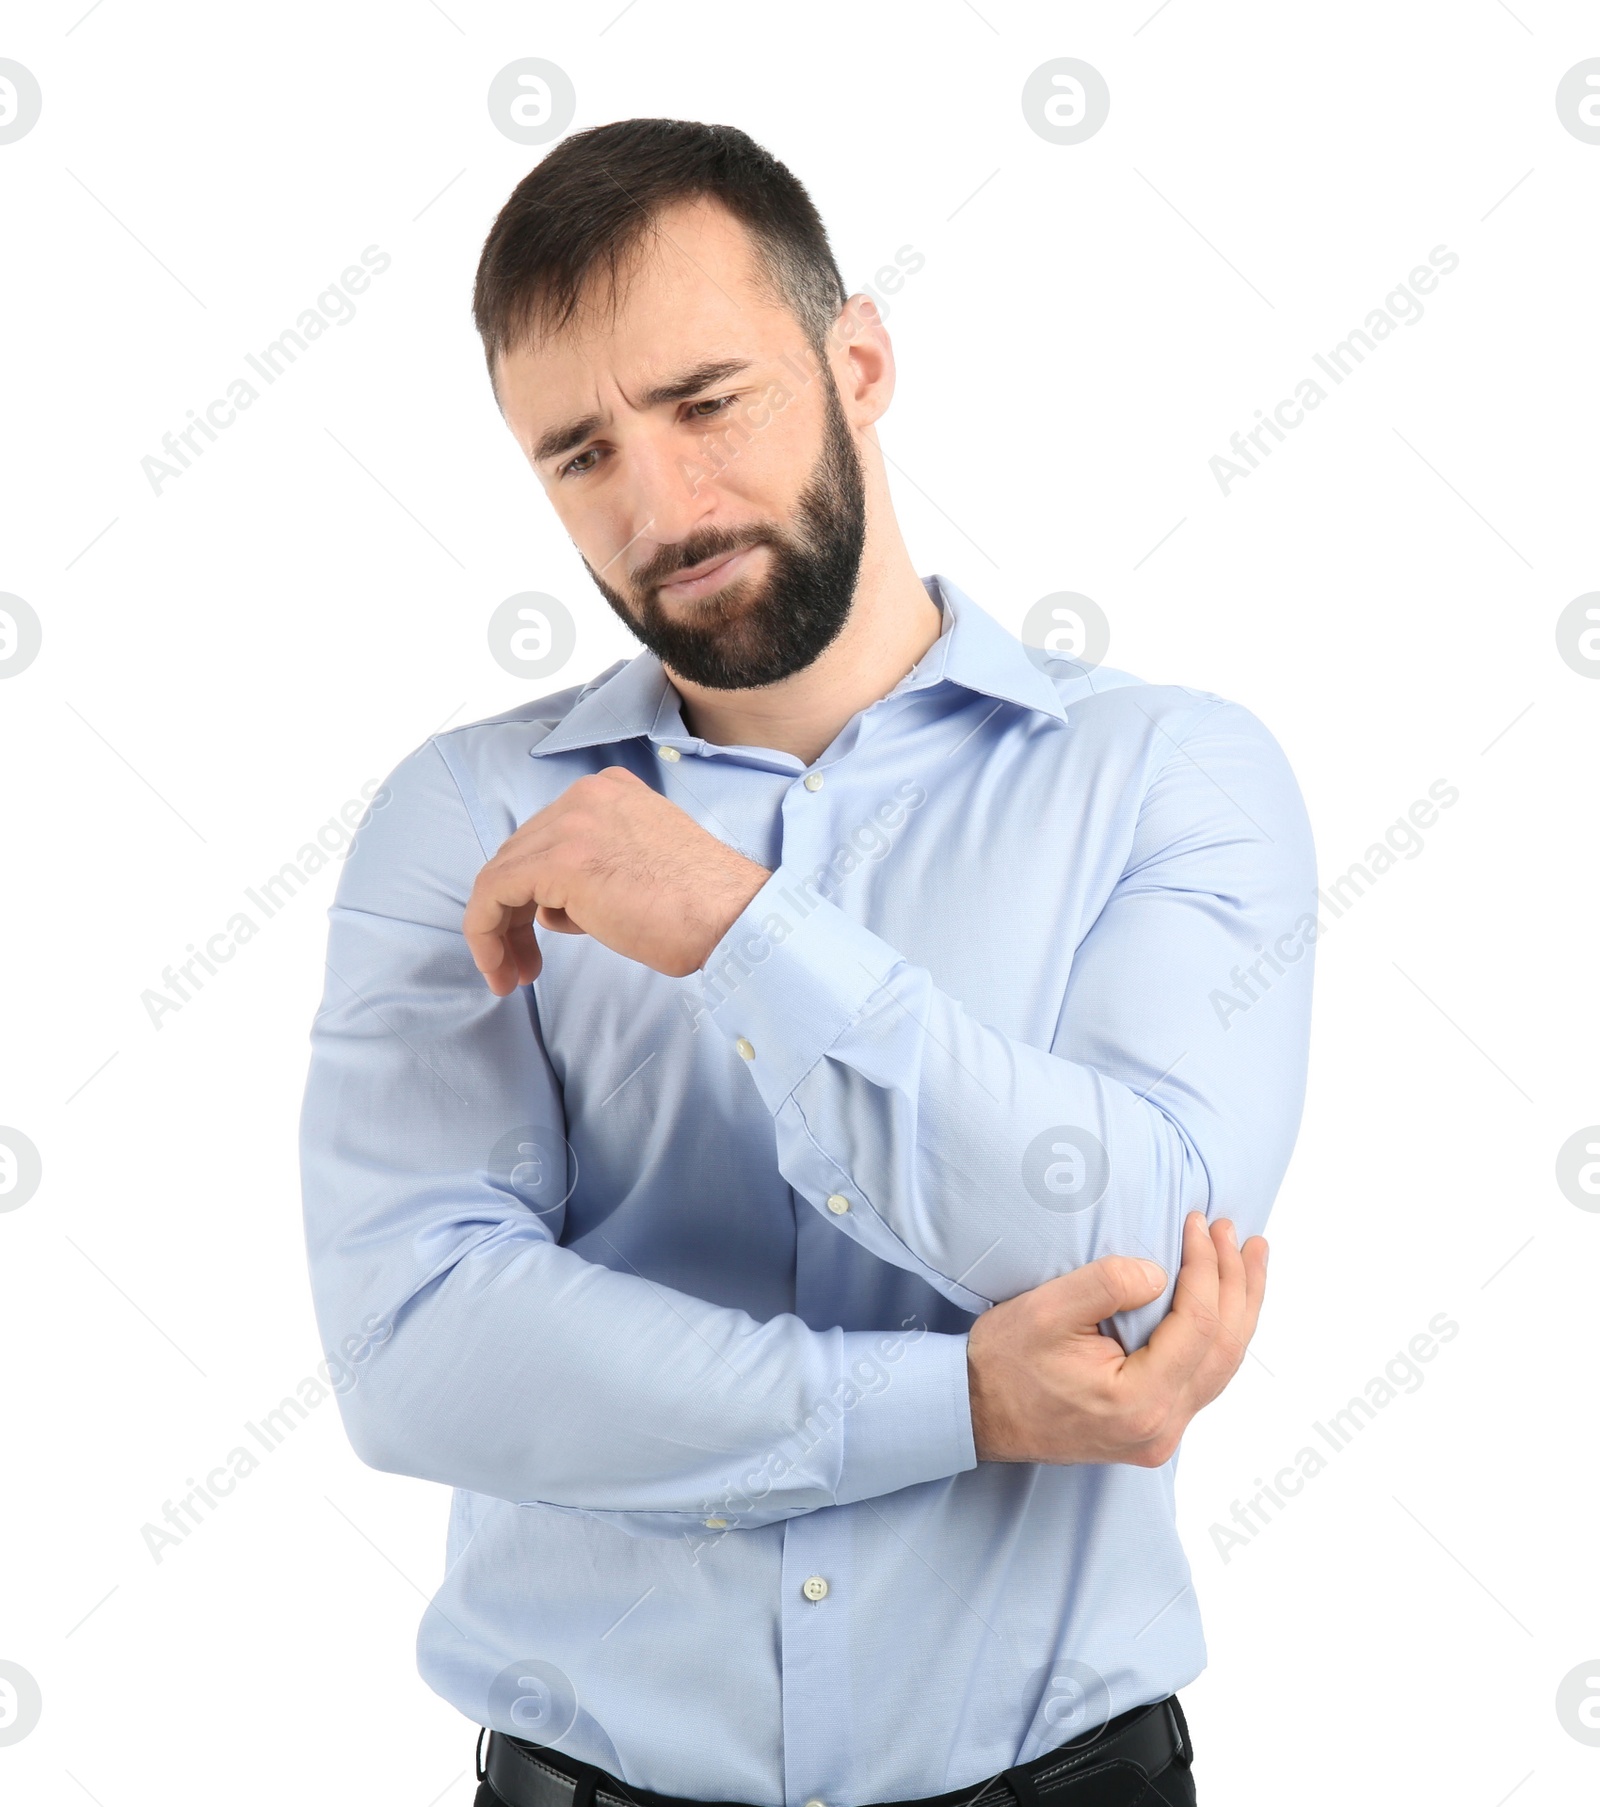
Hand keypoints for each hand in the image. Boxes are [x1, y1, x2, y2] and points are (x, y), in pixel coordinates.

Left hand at [463, 766, 770, 991]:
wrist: (733, 918)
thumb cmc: (702, 909)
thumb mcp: (639, 869)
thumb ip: (595, 870)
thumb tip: (552, 905)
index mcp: (610, 792)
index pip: (546, 838)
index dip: (531, 892)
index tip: (538, 936)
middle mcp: (585, 796)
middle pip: (519, 854)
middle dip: (511, 914)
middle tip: (523, 964)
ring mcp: (571, 824)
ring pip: (500, 876)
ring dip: (497, 931)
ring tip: (513, 975)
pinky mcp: (559, 861)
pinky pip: (493, 895)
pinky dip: (486, 933)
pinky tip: (501, 969)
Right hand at [966, 1210, 1267, 1466]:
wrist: (974, 1413)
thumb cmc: (1004, 1362)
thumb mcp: (1046, 1311)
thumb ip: (1107, 1285)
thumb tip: (1161, 1273)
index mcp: (1140, 1401)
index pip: (1198, 1324)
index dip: (1206, 1266)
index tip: (1198, 1222)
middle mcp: (1161, 1428)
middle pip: (1224, 1349)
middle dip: (1238, 1285)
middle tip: (1239, 1234)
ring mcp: (1160, 1435)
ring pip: (1221, 1367)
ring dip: (1240, 1310)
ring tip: (1250, 1262)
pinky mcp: (1153, 1430)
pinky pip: (1203, 1379)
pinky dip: (1219, 1337)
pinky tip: (1225, 1308)